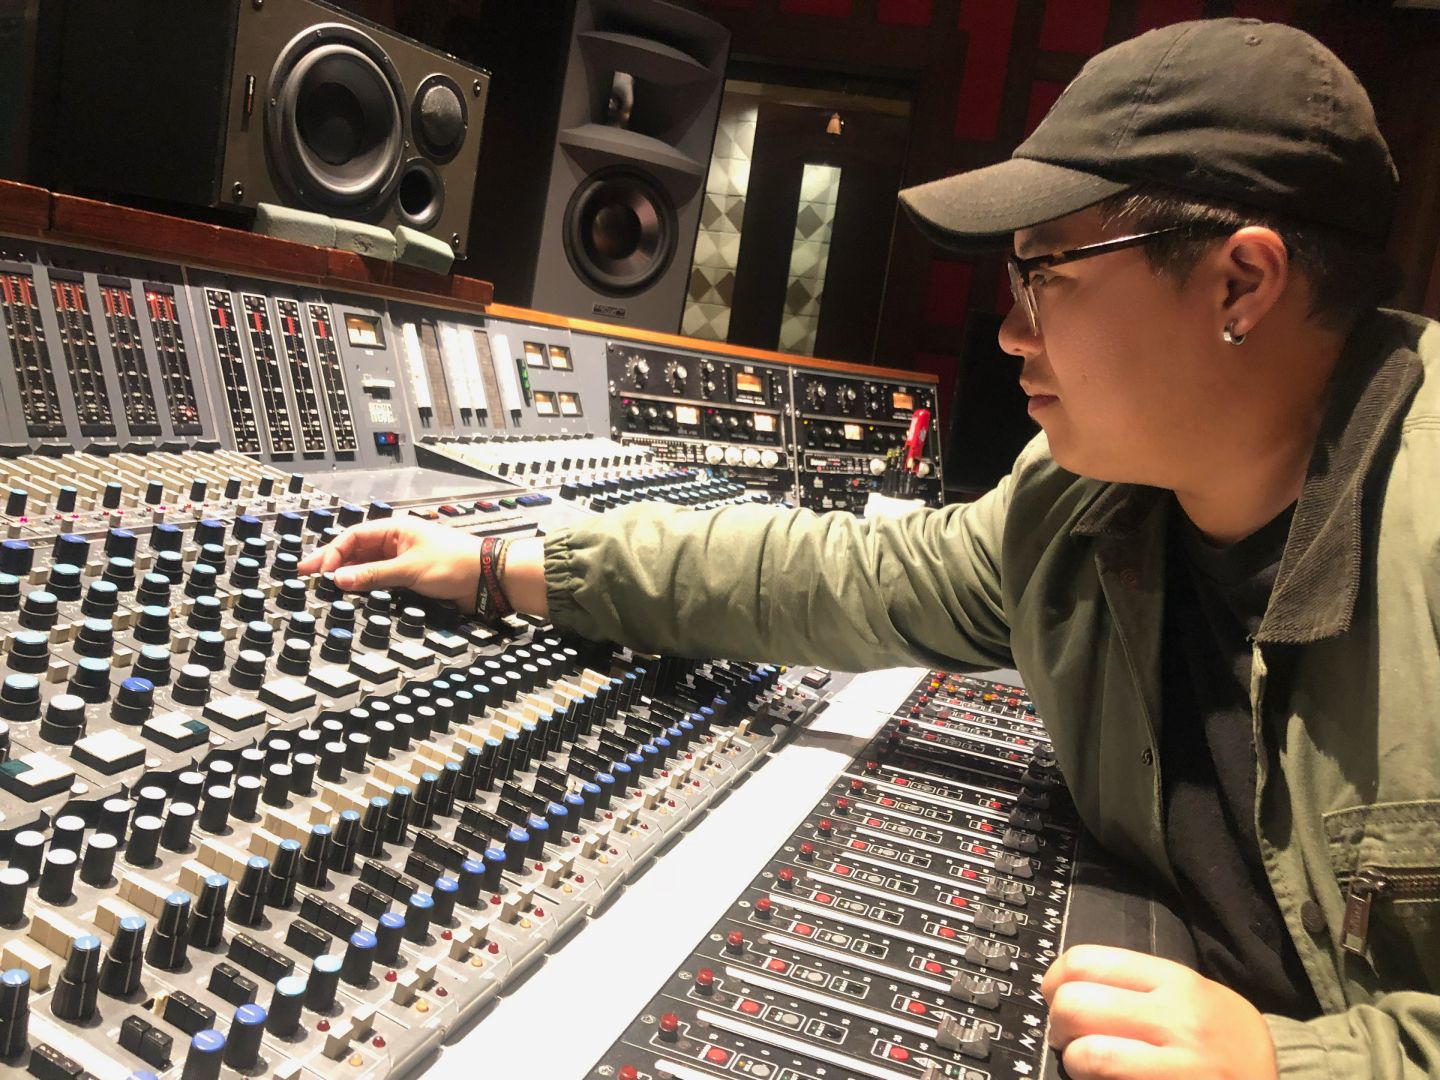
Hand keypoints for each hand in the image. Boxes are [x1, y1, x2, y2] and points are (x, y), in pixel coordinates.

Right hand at [294, 518, 480, 609]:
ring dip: (347, 575)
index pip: (353, 536)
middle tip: (304, 574)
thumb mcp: (410, 569)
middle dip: (330, 561)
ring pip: (365, 566)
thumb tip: (340, 578)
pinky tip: (352, 594)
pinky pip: (379, 579)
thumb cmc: (456, 563)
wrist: (488, 579)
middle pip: (355, 550)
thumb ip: (373, 574)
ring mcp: (402, 560)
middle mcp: (396, 542)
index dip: (332, 553)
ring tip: (323, 586)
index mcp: (395, 529)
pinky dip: (365, 585)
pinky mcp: (410, 577)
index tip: (317, 571)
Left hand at [1041, 944, 1277, 1079]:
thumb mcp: (1197, 997)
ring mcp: (1179, 1065)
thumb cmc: (1228, 1044)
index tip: (1055, 996)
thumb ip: (1140, 987)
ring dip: (1074, 1062)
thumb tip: (1070, 985)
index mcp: (1175, 981)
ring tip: (1085, 1065)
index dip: (1055, 980)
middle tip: (1068, 1036)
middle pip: (1075, 1004)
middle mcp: (1177, 1018)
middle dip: (1058, 1023)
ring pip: (1087, 1054)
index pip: (1086, 961)